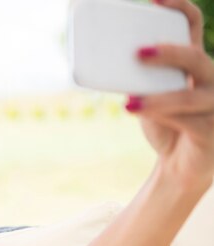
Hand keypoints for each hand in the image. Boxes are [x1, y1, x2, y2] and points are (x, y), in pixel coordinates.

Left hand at [127, 0, 213, 189]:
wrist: (178, 166)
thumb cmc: (164, 125)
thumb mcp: (147, 97)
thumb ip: (138, 80)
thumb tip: (107, 62)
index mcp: (193, 64)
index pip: (192, 27)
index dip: (179, 8)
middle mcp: (211, 79)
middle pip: (195, 57)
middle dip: (168, 53)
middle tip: (138, 53)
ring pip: (190, 95)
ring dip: (159, 98)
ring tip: (130, 101)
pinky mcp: (212, 131)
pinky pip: (189, 121)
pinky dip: (161, 117)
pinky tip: (138, 114)